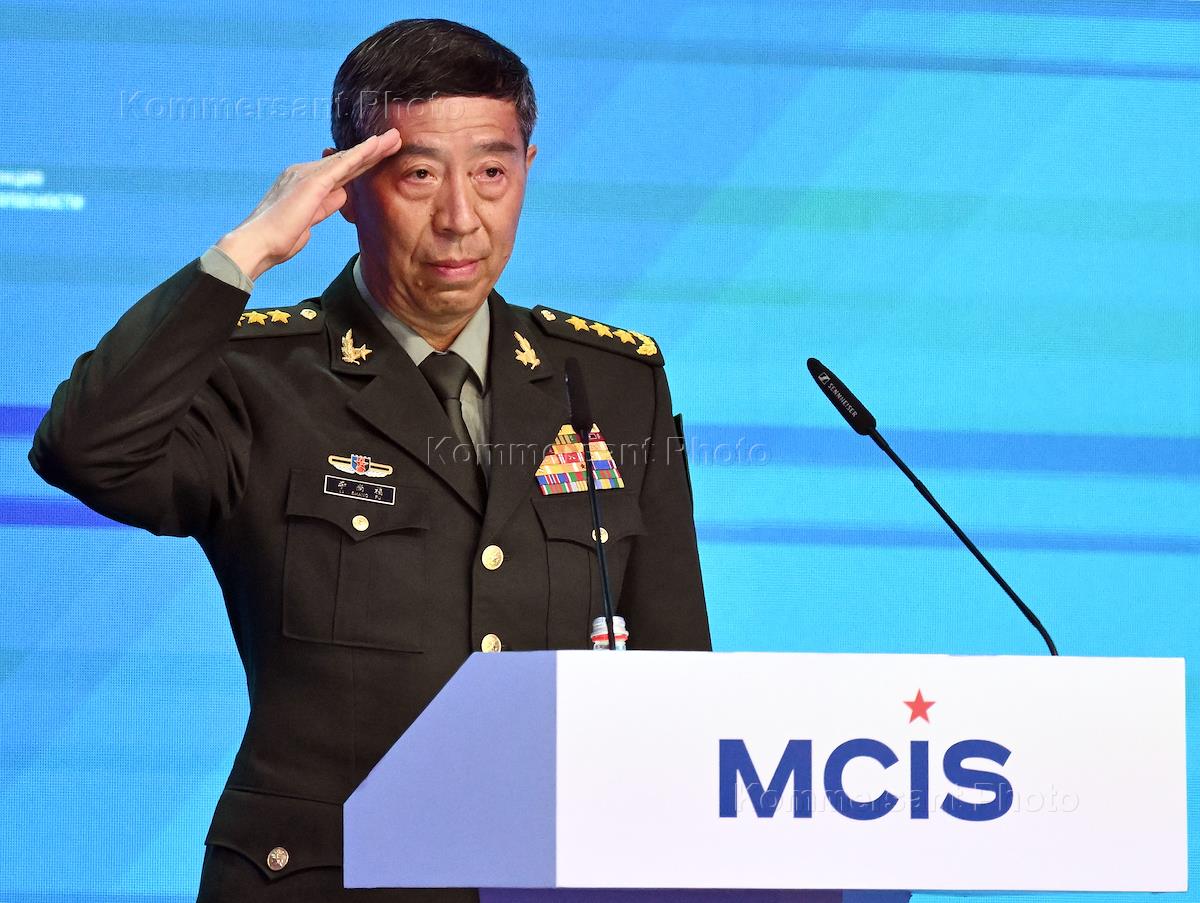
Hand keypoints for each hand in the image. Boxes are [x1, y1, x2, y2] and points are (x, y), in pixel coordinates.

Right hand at [215, 129, 401, 280]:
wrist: (258, 245)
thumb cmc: (279, 241)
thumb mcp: (309, 221)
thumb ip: (325, 206)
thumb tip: (343, 194)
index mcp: (303, 183)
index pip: (339, 172)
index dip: (361, 165)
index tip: (379, 158)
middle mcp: (303, 172)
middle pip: (345, 161)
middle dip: (371, 151)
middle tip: (393, 139)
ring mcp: (307, 174)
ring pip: (348, 159)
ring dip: (373, 148)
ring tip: (394, 138)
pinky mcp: (313, 182)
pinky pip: (343, 164)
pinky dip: (362, 154)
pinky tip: (377, 146)